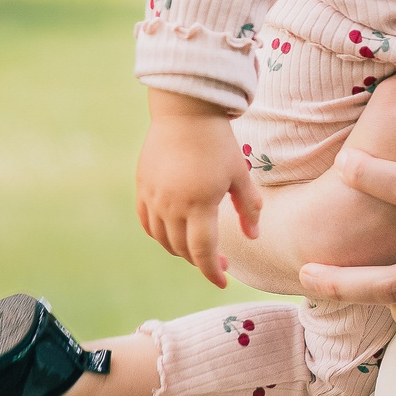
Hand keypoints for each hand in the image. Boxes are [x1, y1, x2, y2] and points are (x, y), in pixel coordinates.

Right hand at [138, 90, 262, 287]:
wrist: (185, 113)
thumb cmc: (219, 143)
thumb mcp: (240, 175)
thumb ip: (248, 208)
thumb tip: (253, 237)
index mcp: (199, 204)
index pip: (204, 252)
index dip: (213, 271)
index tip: (224, 282)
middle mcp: (172, 206)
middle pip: (183, 249)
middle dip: (202, 261)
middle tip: (220, 262)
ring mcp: (153, 198)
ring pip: (162, 239)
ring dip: (180, 250)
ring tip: (198, 248)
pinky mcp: (142, 188)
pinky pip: (147, 223)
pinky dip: (159, 235)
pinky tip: (172, 235)